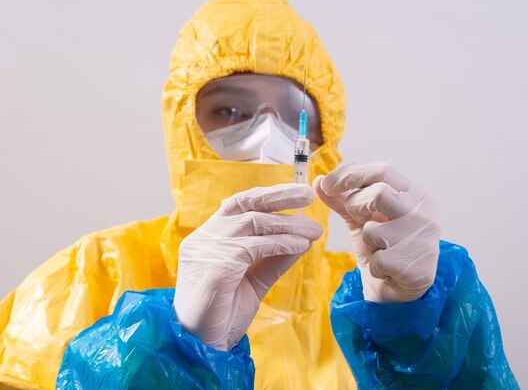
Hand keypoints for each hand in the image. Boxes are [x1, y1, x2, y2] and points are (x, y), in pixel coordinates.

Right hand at [173, 184, 322, 350]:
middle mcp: (205, 237)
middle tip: (308, 194)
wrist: (201, 346)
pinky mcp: (217, 266)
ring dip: (288, 225)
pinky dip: (281, 243)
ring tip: (314, 231)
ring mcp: (207, 249)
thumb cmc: (222, 314)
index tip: (297, 194)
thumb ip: (274, 258)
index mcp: (210, 236)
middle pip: (244, 203)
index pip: (240, 204)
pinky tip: (301, 245)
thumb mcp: (254, 280)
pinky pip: (254, 246)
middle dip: (279, 195)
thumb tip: (302, 238)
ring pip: (253, 222)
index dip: (269, 196)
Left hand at [314, 162, 439, 302]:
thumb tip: (319, 181)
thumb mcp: (360, 218)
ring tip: (377, 248)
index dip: (350, 174)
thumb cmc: (382, 246)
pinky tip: (385, 270)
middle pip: (379, 194)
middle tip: (356, 218)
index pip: (382, 170)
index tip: (328, 184)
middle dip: (356, 206)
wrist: (399, 289)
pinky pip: (378, 260)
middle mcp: (422, 212)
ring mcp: (422, 239)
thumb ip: (341, 199)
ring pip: (375, 229)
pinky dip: (373, 266)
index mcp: (413, 193)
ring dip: (366, 240)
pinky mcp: (417, 267)